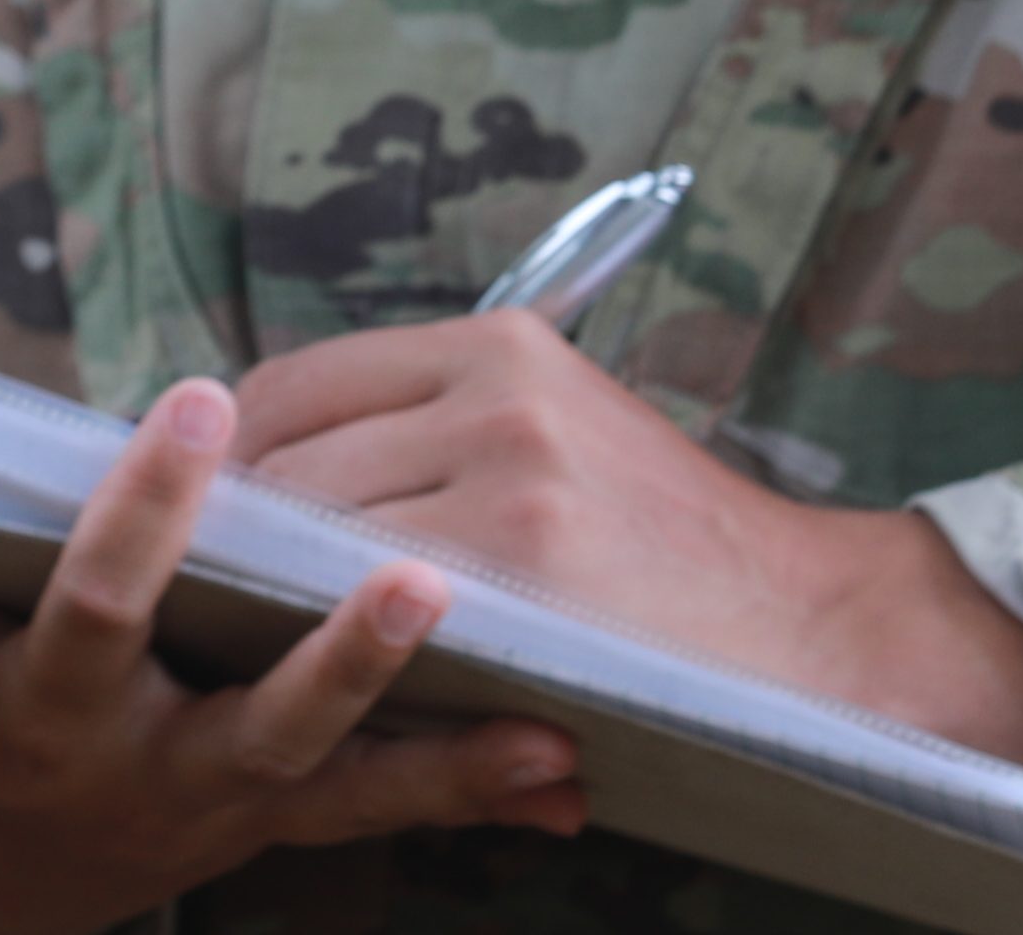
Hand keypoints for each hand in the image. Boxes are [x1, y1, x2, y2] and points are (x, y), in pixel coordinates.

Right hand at [0, 378, 586, 934]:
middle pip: (257, 720)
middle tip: (417, 580)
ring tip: (540, 719)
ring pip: (341, 781)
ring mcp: (218, 811)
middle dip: (339, 656)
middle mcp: (142, 771)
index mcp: (40, 710)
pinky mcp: (270, 827)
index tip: (194, 402)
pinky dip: (467, 793)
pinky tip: (559, 775)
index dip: (144, 506)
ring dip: (440, 749)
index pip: (96, 602)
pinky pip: (376, 814)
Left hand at [230, 311, 1022, 803]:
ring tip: (242, 641)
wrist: (816, 632)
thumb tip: (263, 475)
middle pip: (286, 455)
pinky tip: (309, 675)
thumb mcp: (563, 443)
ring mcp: (504, 477)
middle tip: (206, 597)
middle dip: (234, 531)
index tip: (213, 518)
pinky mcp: (516, 568)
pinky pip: (362, 603)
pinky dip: (320, 641)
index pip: (296, 384)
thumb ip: (434, 440)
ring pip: (309, 529)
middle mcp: (497, 393)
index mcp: (502, 347)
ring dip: (261, 592)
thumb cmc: (672, 557)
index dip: (237, 458)